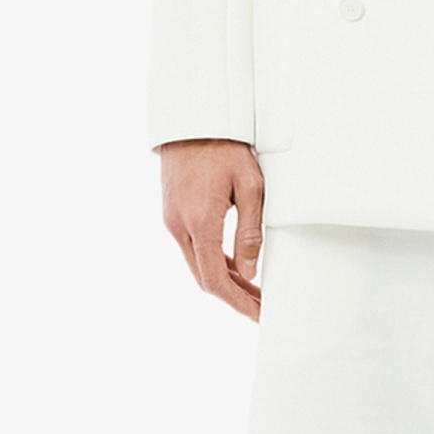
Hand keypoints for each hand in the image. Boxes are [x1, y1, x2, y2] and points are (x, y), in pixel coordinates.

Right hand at [159, 138, 263, 319]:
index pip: (216, 279)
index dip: (238, 303)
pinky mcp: (173, 213)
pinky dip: (214, 262)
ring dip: (225, 281)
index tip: (257, 314)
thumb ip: (249, 232)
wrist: (192, 120)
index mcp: (200, 221)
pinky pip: (194, 248)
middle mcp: (179, 225)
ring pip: (198, 265)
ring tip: (254, 290)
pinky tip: (235, 266)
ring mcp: (172, 220)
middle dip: (234, 297)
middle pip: (205, 278)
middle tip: (261, 306)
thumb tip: (250, 272)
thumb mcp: (249, 186)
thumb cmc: (223, 146)